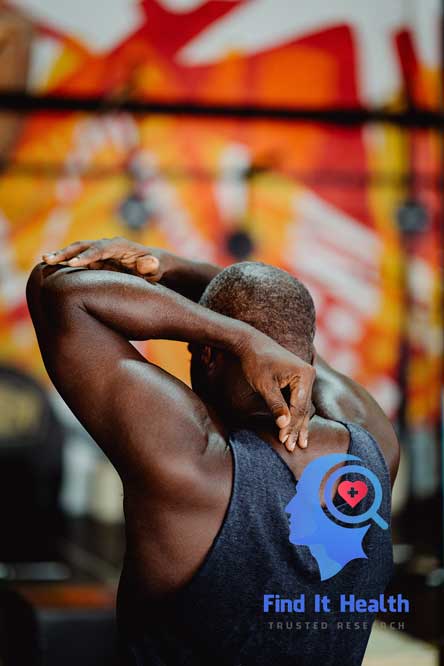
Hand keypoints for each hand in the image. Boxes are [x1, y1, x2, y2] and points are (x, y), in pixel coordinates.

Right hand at [42, 237, 173, 281]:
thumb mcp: (156, 268)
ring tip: (44, 261)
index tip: (74, 264)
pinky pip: (76, 259)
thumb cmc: (154, 268)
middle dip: (66, 253)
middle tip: (49, 259)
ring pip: (76, 251)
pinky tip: (49, 268)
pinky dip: (64, 262)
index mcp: (119, 246)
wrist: (151, 264)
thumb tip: (149, 262)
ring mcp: (99, 252)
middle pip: (83, 246)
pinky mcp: (94, 260)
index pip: (100, 249)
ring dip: (61, 255)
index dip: (87, 256)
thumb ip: (152, 266)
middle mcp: (106, 245)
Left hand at [238, 331, 315, 451]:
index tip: (284, 441)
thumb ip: (276, 405)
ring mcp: (304, 378)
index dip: (292, 426)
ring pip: (302, 407)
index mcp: (304, 375)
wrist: (251, 344)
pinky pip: (298, 401)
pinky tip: (295, 428)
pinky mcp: (298, 380)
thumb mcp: (265, 385)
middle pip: (303, 408)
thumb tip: (284, 425)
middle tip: (293, 448)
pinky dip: (295, 415)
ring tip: (299, 444)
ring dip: (298, 425)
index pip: (299, 407)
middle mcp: (308, 376)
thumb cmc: (256, 362)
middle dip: (297, 429)